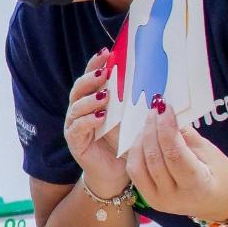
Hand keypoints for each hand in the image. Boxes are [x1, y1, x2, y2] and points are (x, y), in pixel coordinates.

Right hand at [65, 48, 128, 196]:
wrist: (117, 173)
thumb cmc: (125, 143)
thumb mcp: (131, 118)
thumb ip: (133, 101)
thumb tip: (153, 79)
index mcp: (93, 100)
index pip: (92, 78)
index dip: (96, 64)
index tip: (107, 52)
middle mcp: (80, 110)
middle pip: (79, 88)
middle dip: (90, 78)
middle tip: (103, 72)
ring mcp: (75, 125)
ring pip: (76, 106)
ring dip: (90, 99)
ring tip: (104, 95)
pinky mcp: (74, 141)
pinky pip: (77, 127)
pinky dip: (88, 121)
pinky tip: (100, 117)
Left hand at [126, 96, 227, 219]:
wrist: (220, 202)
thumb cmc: (221, 175)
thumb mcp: (211, 153)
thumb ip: (187, 136)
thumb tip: (168, 115)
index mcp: (197, 187)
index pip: (175, 155)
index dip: (167, 129)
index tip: (164, 108)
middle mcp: (174, 198)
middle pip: (155, 159)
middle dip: (152, 130)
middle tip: (155, 110)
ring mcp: (158, 200)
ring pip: (139, 166)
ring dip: (141, 140)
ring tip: (149, 122)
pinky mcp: (149, 199)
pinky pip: (135, 173)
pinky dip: (135, 153)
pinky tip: (143, 138)